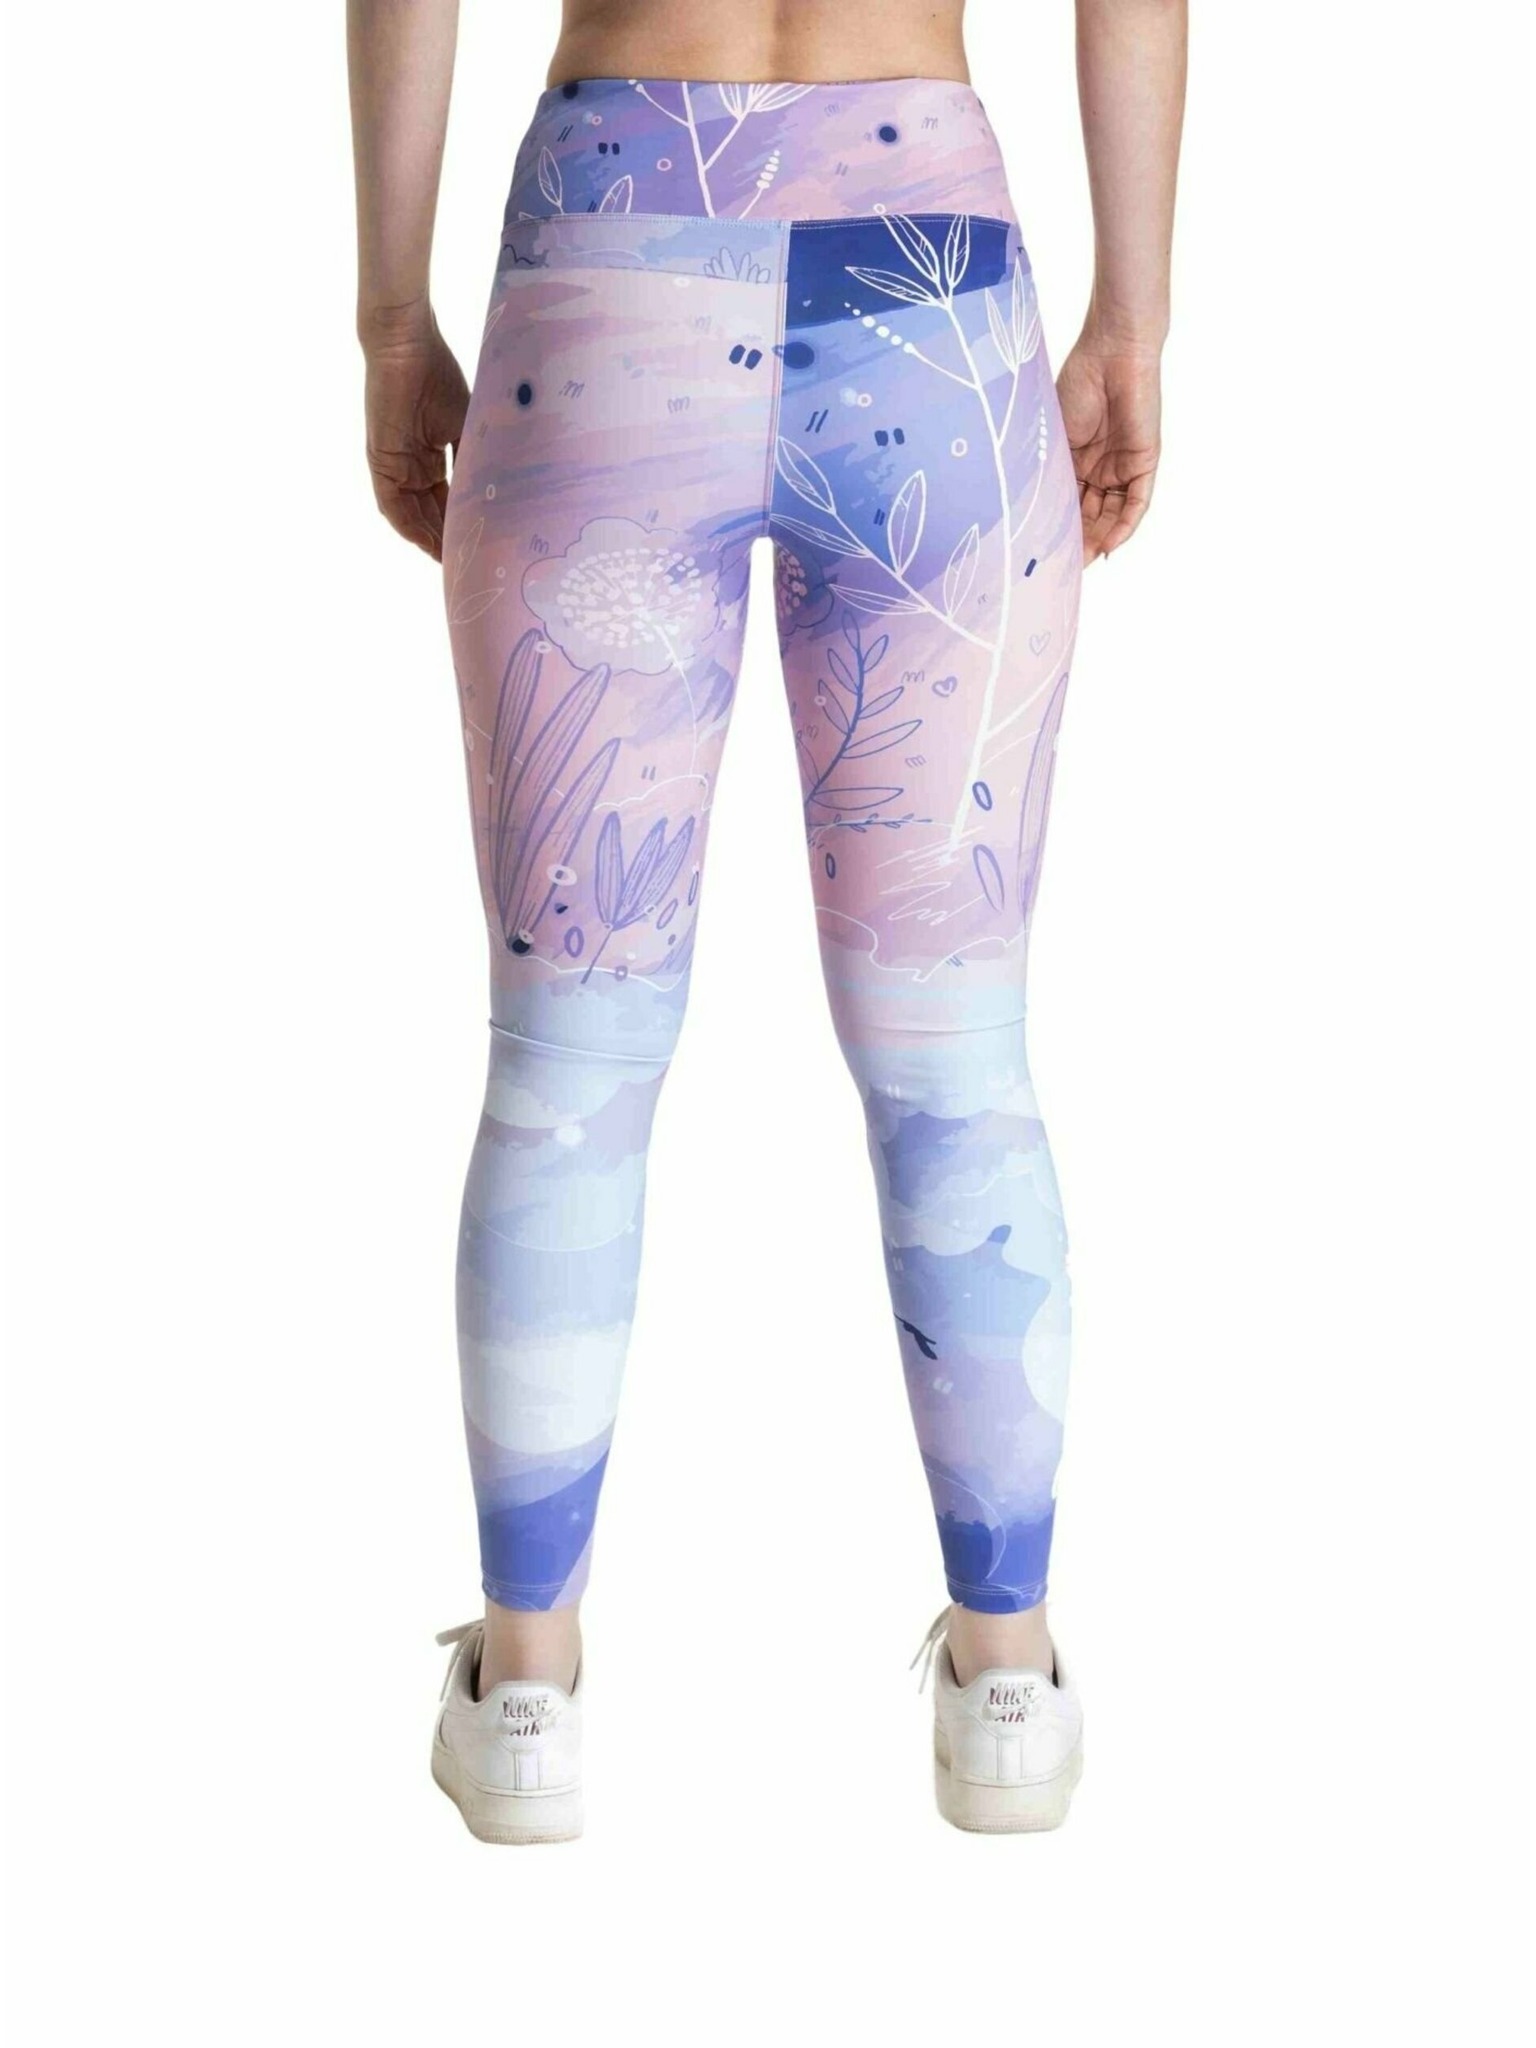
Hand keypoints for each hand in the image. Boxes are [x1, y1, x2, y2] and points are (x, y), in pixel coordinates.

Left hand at [361, 311, 468, 560]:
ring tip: (452, 562)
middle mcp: (411, 465)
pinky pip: (392, 505)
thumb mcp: (467, 424)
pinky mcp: (381, 461)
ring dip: (430, 541)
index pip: (448, 501)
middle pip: (430, 514)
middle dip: (447, 541)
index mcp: (431, 455)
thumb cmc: (438, 374)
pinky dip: (410, 527)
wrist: (408, 344)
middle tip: (470, 565)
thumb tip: (500, 491)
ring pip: (412, 516)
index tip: (482, 546)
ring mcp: (395, 465)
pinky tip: (428, 544)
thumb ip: (475, 457)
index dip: (462, 524)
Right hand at [1055, 339, 1162, 564]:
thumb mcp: (1054, 437)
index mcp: (1076, 458)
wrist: (1112, 350)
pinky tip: (1109, 546)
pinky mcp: (1146, 459)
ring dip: (1099, 540)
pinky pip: (1137, 502)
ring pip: (1113, 513)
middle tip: (1060, 566)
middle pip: (1090, 514)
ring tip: (1080, 562)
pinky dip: (1124, 526)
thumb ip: (1051, 473)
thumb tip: (1035, 514)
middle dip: (1077, 541)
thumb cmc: (1077, 382)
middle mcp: (1101, 466)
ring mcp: (1124, 464)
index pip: (1068, 502)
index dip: (1057, 528)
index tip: (1040, 553)